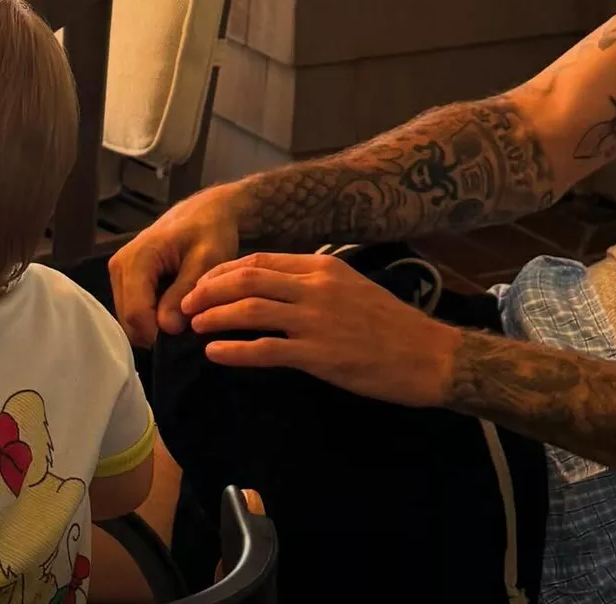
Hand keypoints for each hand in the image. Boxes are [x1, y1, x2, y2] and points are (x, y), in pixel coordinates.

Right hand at [109, 186, 242, 345]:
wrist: (207, 211)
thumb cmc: (211, 231)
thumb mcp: (207, 260)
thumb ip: (184, 292)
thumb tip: (166, 328)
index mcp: (137, 258)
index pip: (135, 312)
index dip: (159, 332)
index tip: (186, 332)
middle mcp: (119, 266)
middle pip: (128, 319)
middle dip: (157, 330)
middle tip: (188, 324)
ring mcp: (118, 272)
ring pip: (129, 317)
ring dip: (155, 323)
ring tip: (184, 313)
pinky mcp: (124, 277)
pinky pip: (133, 308)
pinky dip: (152, 315)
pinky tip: (174, 306)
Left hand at [181, 252, 461, 407]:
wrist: (429, 355)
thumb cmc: (392, 325)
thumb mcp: (354, 288)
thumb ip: (316, 283)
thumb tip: (278, 288)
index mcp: (324, 266)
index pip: (261, 259)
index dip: (225, 270)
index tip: (203, 282)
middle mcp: (317, 286)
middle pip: (248, 278)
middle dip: (210, 288)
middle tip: (186, 302)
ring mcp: (316, 319)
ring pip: (250, 309)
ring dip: (215, 316)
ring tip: (193, 325)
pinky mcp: (319, 354)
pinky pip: (265, 350)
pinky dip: (235, 351)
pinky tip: (215, 354)